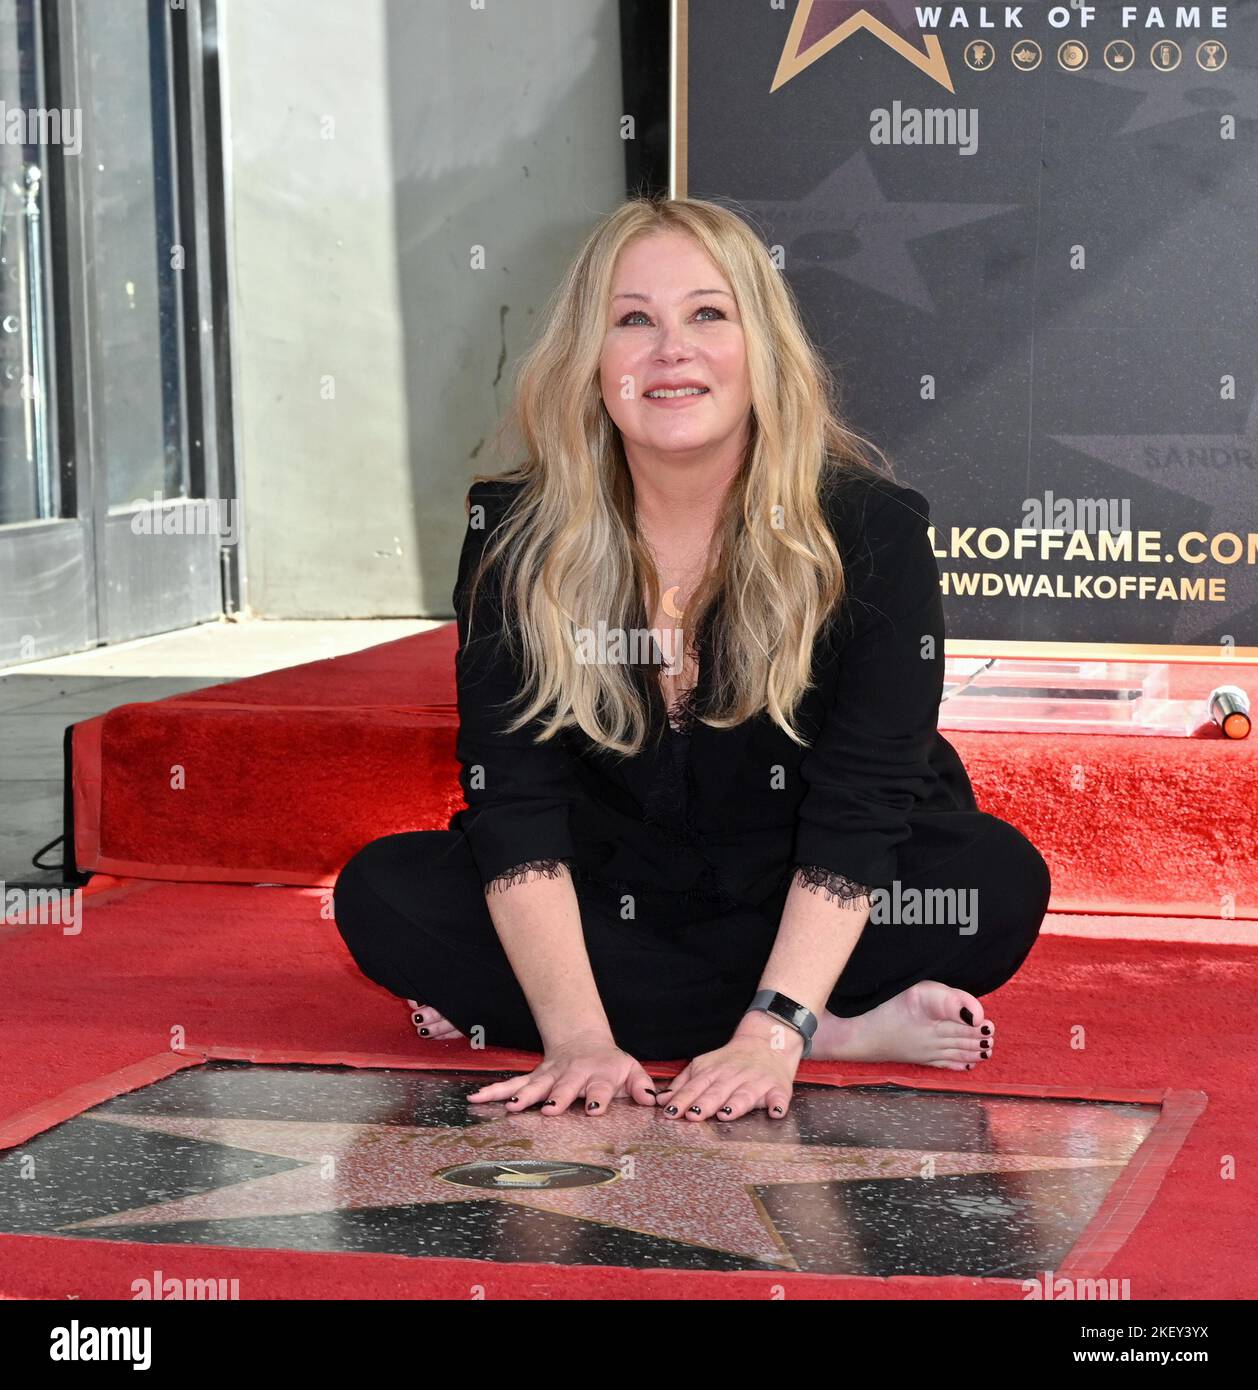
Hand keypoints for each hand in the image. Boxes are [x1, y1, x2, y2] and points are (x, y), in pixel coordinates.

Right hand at [467, 1030, 656, 1116]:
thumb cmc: (611, 1064)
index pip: (601, 1088)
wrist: (583, 1040)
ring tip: (509, 1107)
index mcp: (600, 1074)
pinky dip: (494, 1091)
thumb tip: (653, 1100)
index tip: (595, 1110)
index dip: (599, 1098)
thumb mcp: (632, 1070)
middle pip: (565, 1087)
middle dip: (557, 1098)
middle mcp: (573, 1074)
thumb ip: (642, 1086)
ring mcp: (551, 1075)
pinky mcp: (534, 1077)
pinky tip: (476, 1099)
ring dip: (523, 1096)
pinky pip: (513, 1084)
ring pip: (535, 1085)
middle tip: (549, 1110)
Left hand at [657, 1011, 803, 1121]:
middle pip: (717, 1092)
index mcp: (713, 1072)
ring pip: (744, 1095)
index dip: (682, 1100)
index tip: (670, 1112)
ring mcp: (756, 1082)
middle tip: (692, 1115)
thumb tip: (661, 1100)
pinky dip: (778, 1105)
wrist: (767, 1042)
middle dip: (704, 1103)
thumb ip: (683, 1083)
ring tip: (725, 1115)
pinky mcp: (778, 1088)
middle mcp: (733, 1077)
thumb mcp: (704, 1065)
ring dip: (735, 1105)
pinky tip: (775, 1113)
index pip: (694, 1087)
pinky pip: (779, 1098)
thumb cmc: (731, 1061)